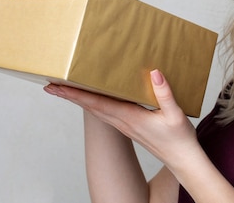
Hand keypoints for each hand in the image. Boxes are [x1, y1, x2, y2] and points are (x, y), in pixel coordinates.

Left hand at [44, 70, 198, 168]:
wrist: (182, 161)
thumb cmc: (179, 140)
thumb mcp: (175, 114)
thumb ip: (164, 93)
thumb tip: (154, 73)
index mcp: (129, 117)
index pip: (96, 103)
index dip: (75, 94)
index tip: (57, 87)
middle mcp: (122, 122)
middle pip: (89, 107)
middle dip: (69, 96)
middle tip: (51, 85)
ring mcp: (124, 126)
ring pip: (95, 111)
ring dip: (79, 100)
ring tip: (65, 90)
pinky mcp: (129, 127)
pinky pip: (105, 113)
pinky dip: (93, 104)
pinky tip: (93, 99)